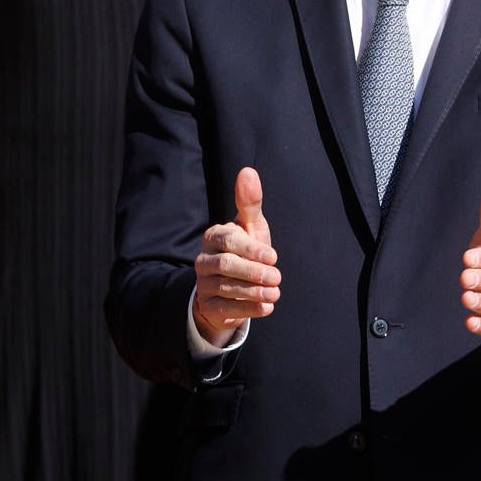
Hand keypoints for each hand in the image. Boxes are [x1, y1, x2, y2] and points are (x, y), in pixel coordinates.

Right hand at [193, 167, 279, 348]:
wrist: (234, 286)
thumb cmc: (246, 249)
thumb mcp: (251, 227)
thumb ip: (250, 202)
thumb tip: (248, 171)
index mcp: (214, 236)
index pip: (229, 241)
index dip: (251, 249)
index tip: (273, 256)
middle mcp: (203, 259)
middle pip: (225, 264)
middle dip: (252, 272)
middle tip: (277, 278)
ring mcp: (203, 283)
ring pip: (225, 287)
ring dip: (253, 292)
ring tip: (275, 295)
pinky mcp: (207, 304)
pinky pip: (224, 307)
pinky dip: (247, 309)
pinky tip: (266, 308)